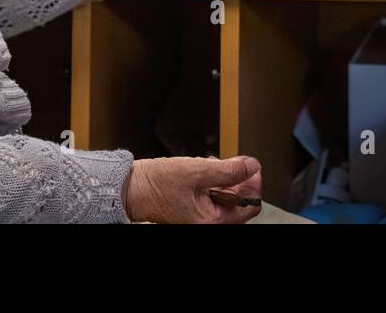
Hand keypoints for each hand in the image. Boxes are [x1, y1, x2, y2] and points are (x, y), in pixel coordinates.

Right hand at [123, 156, 262, 223]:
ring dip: (225, 178)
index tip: (250, 167)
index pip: (251, 207)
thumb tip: (251, 167)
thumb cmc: (156, 185)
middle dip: (238, 179)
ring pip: (227, 197)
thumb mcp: (197, 171)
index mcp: (213, 221)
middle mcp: (209, 223)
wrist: (131, 189)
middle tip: (233, 162)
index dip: (254, 184)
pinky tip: (205, 169)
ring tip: (215, 164)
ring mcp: (201, 217)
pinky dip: (214, 181)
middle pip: (240, 202)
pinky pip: (214, 196)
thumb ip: (228, 170)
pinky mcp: (194, 209)